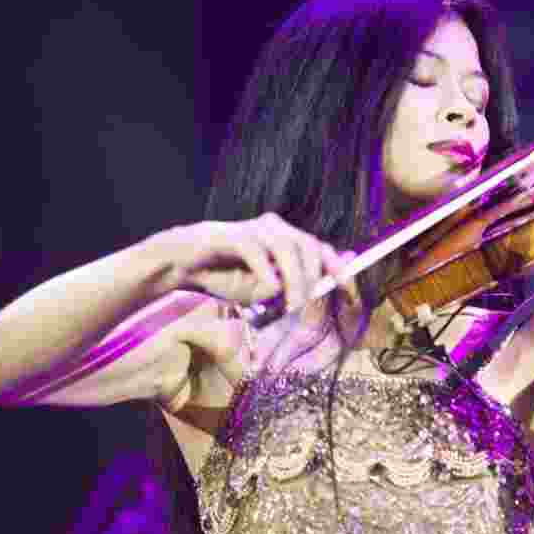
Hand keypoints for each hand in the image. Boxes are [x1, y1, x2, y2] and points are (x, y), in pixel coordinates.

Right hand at [150, 213, 354, 311]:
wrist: (183, 266)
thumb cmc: (226, 277)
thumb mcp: (264, 290)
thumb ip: (291, 289)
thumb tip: (318, 291)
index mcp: (286, 238)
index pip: (322, 249)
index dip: (339, 269)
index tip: (350, 292)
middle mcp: (274, 228)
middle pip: (309, 245)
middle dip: (314, 277)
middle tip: (307, 305)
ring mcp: (254, 228)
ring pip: (287, 247)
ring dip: (295, 279)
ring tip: (292, 304)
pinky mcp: (231, 235)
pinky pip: (257, 251)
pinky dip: (266, 273)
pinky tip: (267, 291)